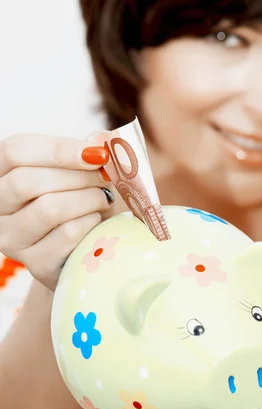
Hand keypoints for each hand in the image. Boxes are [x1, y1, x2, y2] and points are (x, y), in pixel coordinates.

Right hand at [0, 133, 114, 289]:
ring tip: (102, 197)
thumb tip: (98, 145)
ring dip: (88, 199)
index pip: (16, 152)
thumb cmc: (78, 196)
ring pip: (49, 209)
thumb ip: (82, 152)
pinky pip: (68, 234)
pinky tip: (96, 220)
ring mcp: (12, 239)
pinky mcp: (37, 263)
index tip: (96, 153)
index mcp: (0, 173)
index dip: (59, 150)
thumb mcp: (75, 169)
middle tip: (104, 176)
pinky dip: (91, 222)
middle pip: (28, 182)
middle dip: (77, 176)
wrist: (83, 243)